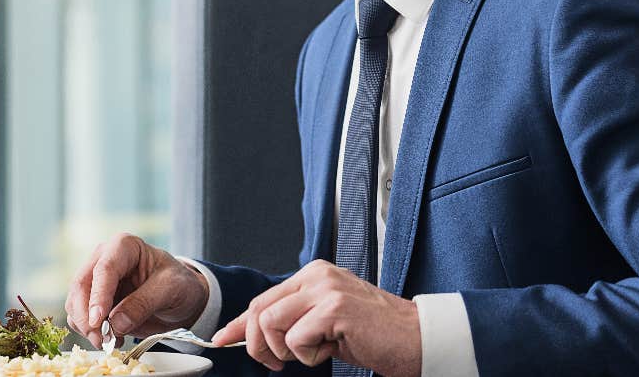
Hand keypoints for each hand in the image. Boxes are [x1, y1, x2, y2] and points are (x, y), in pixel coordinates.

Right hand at [64, 233, 210, 347]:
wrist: (180, 298)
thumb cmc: (178, 284)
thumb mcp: (170, 289)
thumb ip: (144, 303)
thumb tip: (116, 323)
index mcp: (124, 246)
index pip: (104, 269)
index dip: (98, 296)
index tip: (98, 320)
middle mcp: (103, 259)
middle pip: (81, 286)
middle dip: (87, 316)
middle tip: (102, 339)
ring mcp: (95, 280)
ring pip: (75, 303)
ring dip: (87, 327)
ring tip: (111, 341)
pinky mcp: (92, 301)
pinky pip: (79, 317)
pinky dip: (89, 332)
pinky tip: (112, 338)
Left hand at [212, 260, 421, 376]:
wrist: (416, 338)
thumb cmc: (374, 334)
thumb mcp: (327, 321)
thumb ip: (295, 319)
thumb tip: (256, 334)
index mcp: (314, 274)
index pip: (264, 298)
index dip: (240, 323)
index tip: (222, 339)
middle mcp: (317, 275)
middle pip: (260, 309)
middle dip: (258, 344)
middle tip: (277, 363)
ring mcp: (326, 290)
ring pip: (272, 323)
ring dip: (285, 351)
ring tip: (315, 352)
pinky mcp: (335, 309)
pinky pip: (296, 339)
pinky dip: (309, 356)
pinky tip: (333, 349)